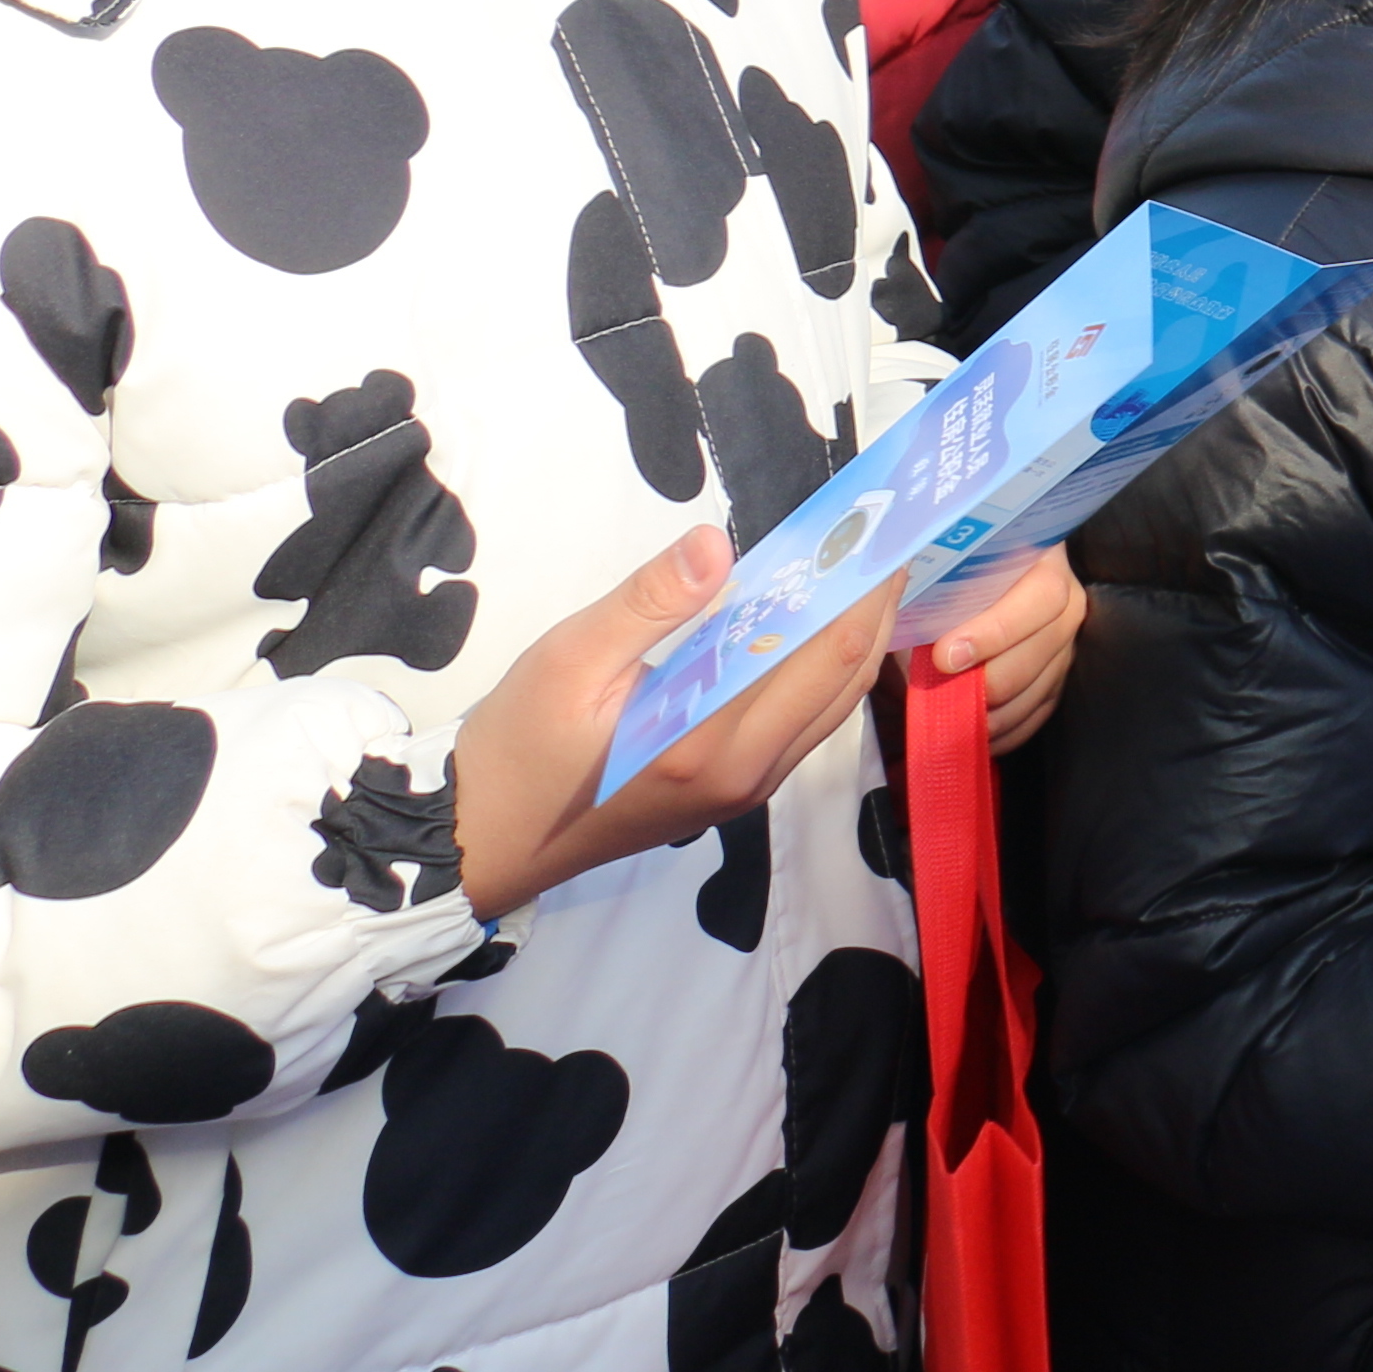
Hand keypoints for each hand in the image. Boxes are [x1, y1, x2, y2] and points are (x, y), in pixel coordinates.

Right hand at [454, 524, 897, 923]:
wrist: (483, 838)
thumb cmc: (517, 746)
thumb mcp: (568, 661)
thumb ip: (648, 603)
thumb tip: (716, 544)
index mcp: (711, 744)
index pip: (823, 656)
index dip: (865, 591)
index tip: (887, 532)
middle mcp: (747, 774)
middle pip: (844, 682)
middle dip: (874, 609)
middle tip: (889, 540)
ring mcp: (745, 791)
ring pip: (830, 709)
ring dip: (855, 642)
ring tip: (864, 573)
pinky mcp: (733, 793)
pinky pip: (803, 727)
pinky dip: (823, 673)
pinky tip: (814, 628)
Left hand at [912, 549, 1086, 756]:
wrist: (955, 599)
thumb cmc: (943, 581)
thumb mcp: (935, 577)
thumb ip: (924, 588)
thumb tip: (894, 600)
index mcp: (1041, 558)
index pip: (1041, 593)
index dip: (998, 628)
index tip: (947, 655)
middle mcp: (1065, 597)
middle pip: (1048, 643)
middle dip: (996, 675)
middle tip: (948, 690)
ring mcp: (1064, 639)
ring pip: (1046, 680)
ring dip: (1002, 708)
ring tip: (958, 718)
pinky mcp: (1057, 674)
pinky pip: (1043, 707)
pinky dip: (1011, 727)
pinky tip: (979, 733)